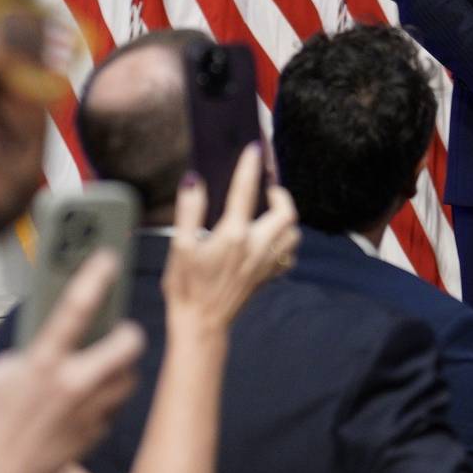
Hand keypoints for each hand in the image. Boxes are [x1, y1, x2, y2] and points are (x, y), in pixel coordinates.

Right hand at [0, 251, 144, 472]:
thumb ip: (26, 351)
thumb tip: (49, 335)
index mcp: (43, 365)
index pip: (75, 308)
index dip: (95, 277)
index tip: (108, 257)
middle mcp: (73, 385)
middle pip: (128, 343)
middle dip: (128, 332)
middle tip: (117, 329)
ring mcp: (89, 411)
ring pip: (129, 376)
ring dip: (120, 367)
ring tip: (104, 361)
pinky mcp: (95, 432)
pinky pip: (115, 405)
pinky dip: (106, 397)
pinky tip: (88, 396)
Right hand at [163, 146, 299, 344]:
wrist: (200, 325)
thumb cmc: (186, 287)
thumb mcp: (179, 247)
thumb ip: (189, 211)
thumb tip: (194, 181)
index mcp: (233, 236)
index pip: (246, 191)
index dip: (251, 166)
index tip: (255, 147)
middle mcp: (256, 248)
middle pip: (286, 212)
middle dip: (281, 193)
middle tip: (267, 186)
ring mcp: (265, 264)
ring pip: (294, 234)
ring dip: (287, 219)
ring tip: (270, 210)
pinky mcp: (267, 277)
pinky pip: (288, 255)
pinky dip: (286, 243)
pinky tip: (271, 240)